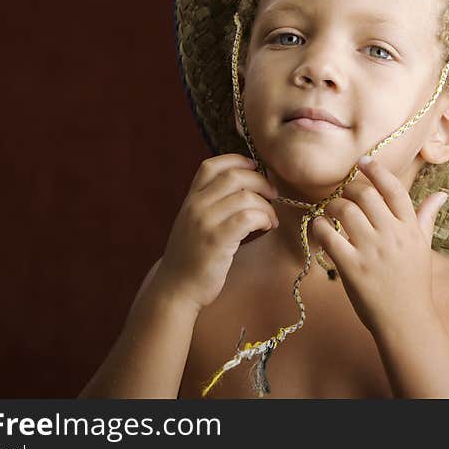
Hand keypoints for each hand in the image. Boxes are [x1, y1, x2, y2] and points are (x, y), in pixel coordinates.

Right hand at [155, 154, 278, 309]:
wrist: (175, 289)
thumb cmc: (192, 258)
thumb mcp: (194, 224)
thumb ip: (211, 205)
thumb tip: (245, 189)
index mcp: (191, 199)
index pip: (212, 165)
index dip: (237, 160)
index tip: (255, 167)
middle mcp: (195, 206)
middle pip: (235, 176)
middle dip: (261, 181)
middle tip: (273, 195)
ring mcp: (204, 222)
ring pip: (246, 196)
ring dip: (266, 205)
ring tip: (270, 220)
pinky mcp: (216, 240)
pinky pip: (248, 217)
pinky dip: (264, 218)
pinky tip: (267, 227)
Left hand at [312, 155, 447, 334]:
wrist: (406, 320)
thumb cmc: (414, 283)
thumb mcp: (423, 246)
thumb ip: (426, 217)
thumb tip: (441, 194)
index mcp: (410, 228)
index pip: (393, 188)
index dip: (376, 170)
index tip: (362, 161)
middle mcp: (392, 235)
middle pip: (365, 195)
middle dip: (349, 189)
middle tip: (343, 194)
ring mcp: (371, 251)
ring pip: (345, 211)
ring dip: (333, 206)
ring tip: (330, 211)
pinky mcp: (352, 267)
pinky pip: (329, 237)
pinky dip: (320, 227)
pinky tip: (319, 227)